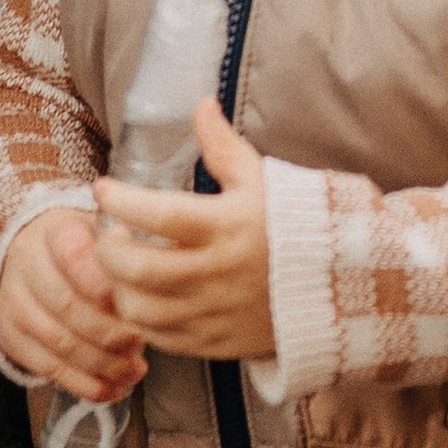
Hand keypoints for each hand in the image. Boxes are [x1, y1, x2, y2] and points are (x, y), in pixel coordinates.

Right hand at [0, 206, 145, 401]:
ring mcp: (15, 303)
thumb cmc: (86, 253)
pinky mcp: (13, 338)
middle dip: (109, 331)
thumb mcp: (106, 237)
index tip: (133, 299)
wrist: (33, 260)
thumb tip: (164, 276)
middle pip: (66, 304)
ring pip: (59, 341)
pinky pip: (49, 369)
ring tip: (133, 369)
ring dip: (102, 362)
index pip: (74, 255)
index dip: (103, 283)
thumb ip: (131, 254)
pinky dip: (86, 384)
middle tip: (139, 341)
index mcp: (56, 232)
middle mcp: (28, 265)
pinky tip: (115, 387)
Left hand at [91, 102, 277, 362]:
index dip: (121, 201)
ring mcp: (219, 313)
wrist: (343, 285)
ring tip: (124, 269)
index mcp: (229, 227)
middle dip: (109, 250)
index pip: (158, 214)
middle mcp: (219, 274)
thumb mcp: (263, 180)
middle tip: (110, 234)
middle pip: (139, 270)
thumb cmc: (299, 226)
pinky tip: (148, 299)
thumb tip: (201, 104)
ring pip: (143, 311)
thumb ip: (224, 146)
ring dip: (121, 289)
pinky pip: (165, 339)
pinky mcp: (222, 342)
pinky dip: (145, 321)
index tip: (104, 190)